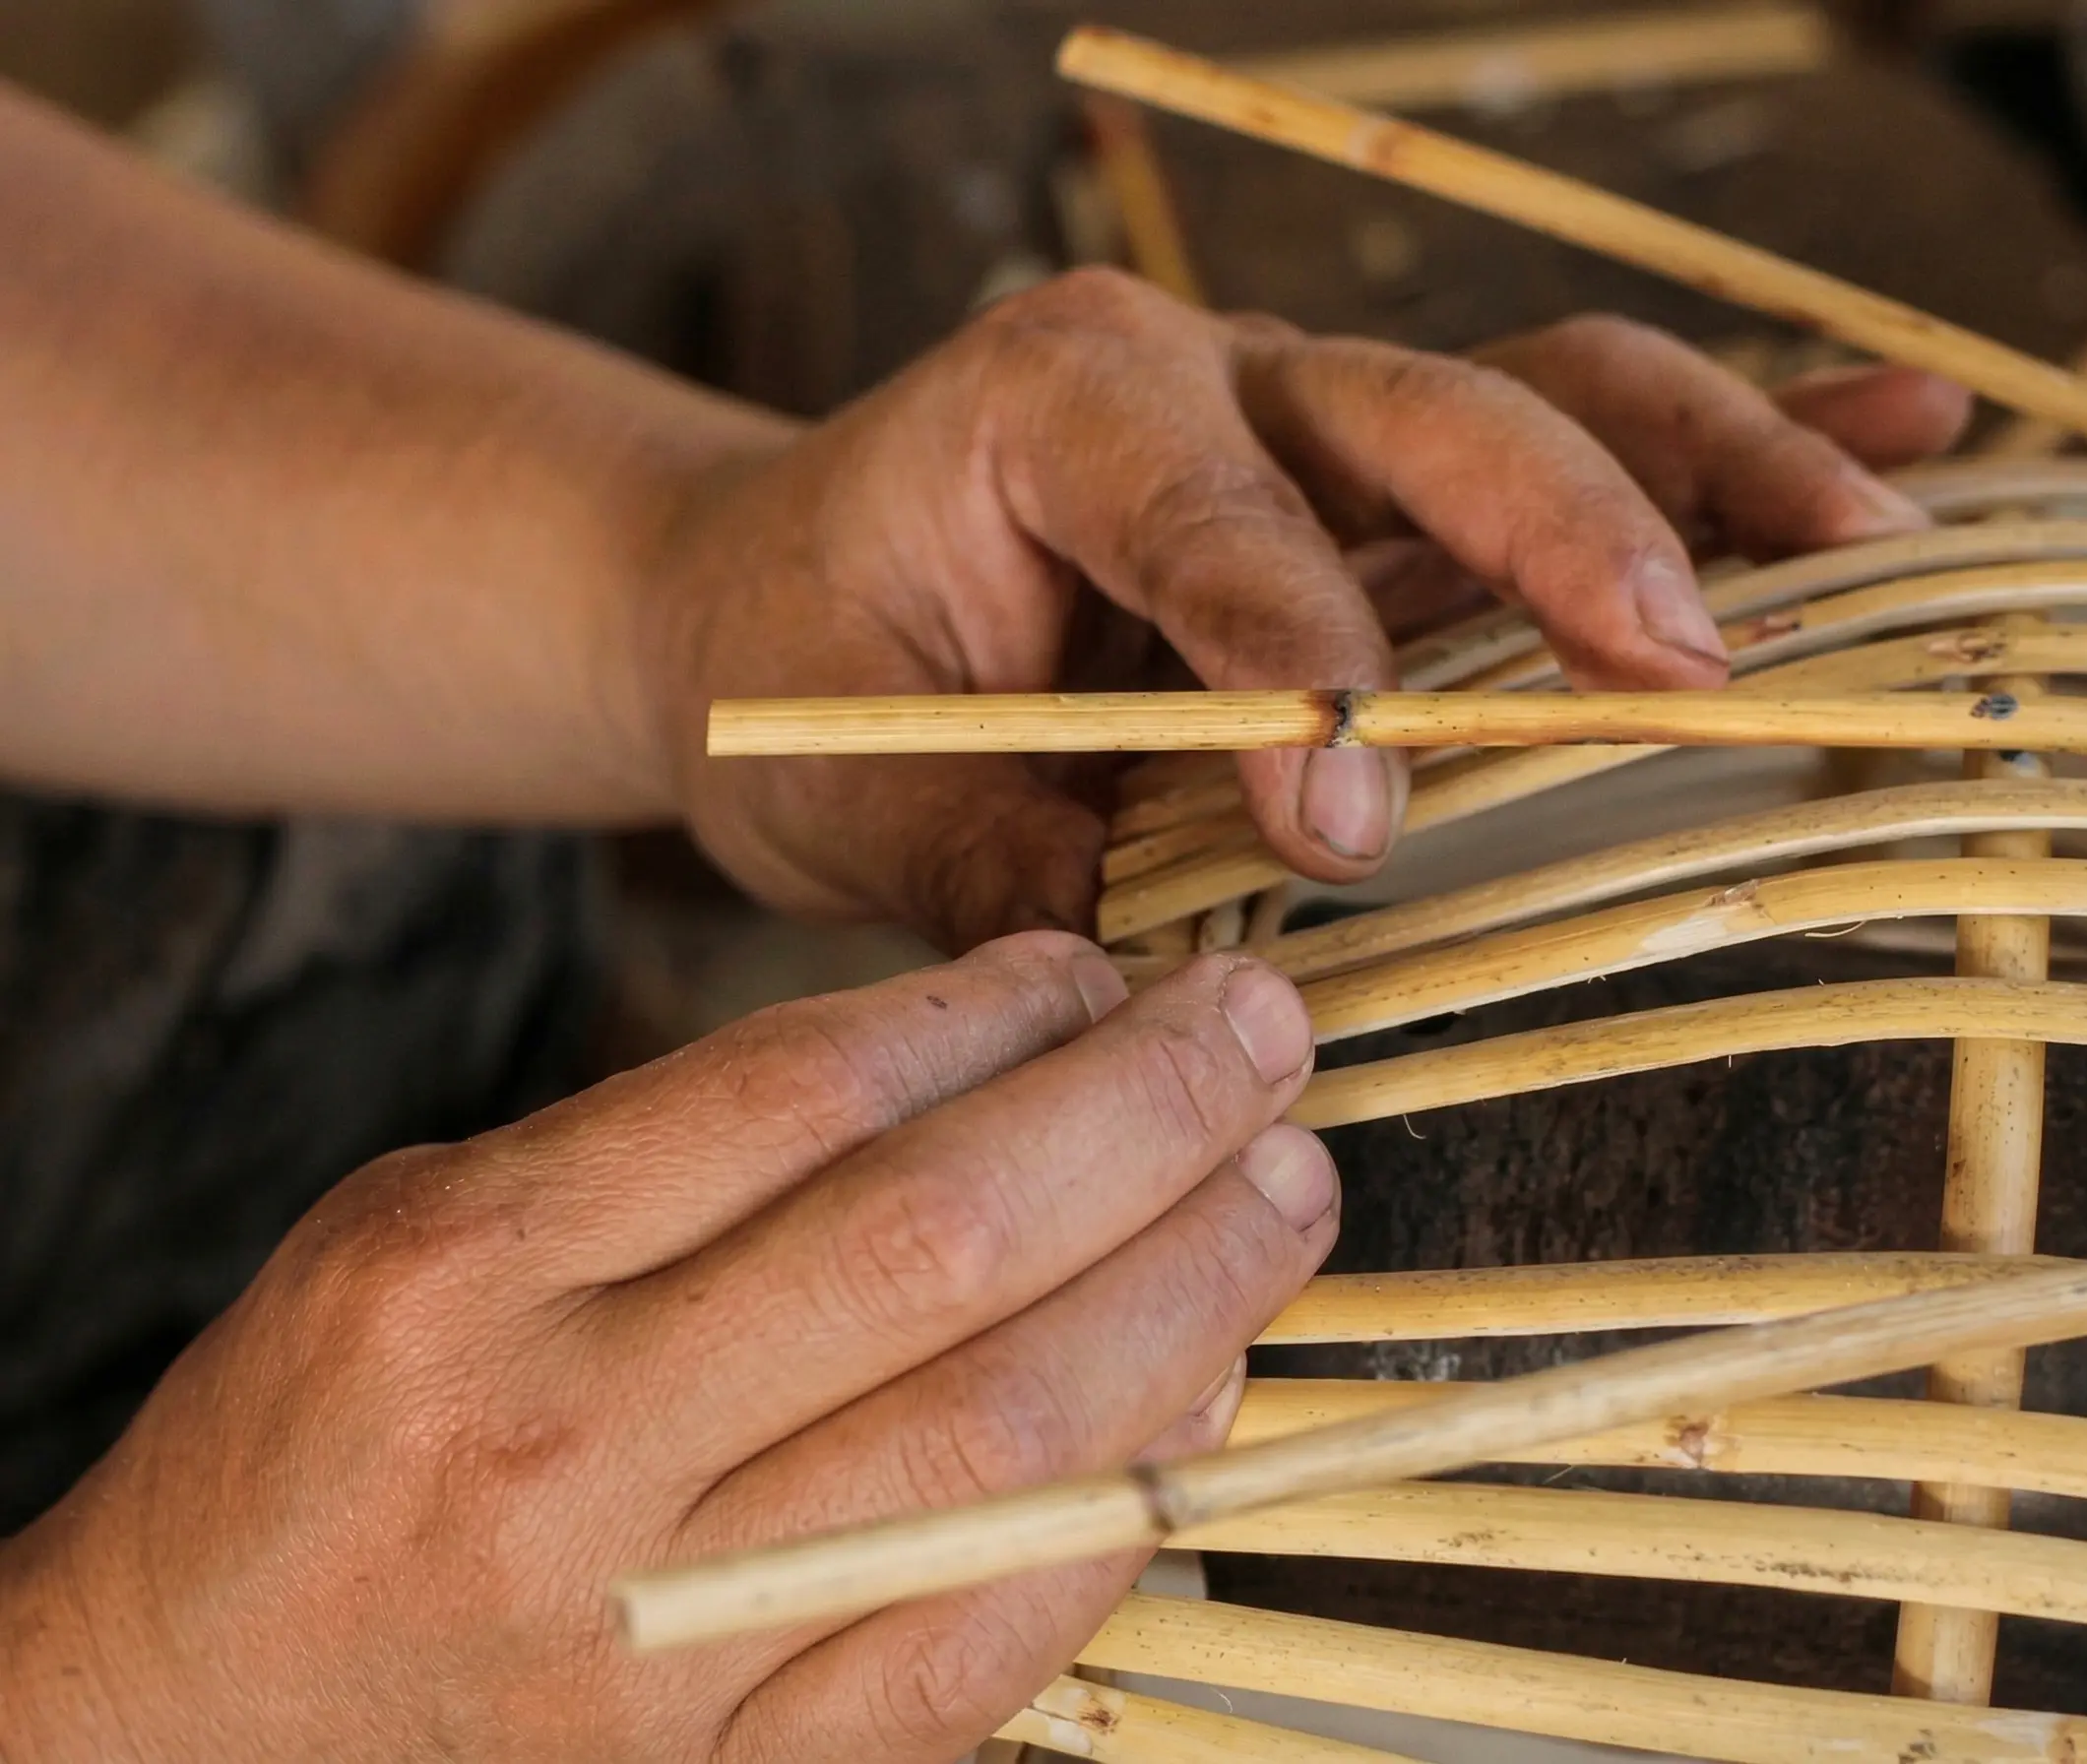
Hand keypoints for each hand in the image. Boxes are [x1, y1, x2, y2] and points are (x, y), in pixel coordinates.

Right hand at [0, 936, 1336, 1761]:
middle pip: (941, 1243)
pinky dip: (1125, 1508)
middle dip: (1149, 1116)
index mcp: (473, 1268)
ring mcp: (653, 1643)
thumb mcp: (434, 1226)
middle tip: (1264, 1034)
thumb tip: (991, 1070)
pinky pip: (981, 1644)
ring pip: (1001, 1439)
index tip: (1103, 969)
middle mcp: (564, 1446)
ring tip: (1285, 1189)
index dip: (999, 1010)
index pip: (806, 1091)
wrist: (180, 1736)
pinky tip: (1206, 1400)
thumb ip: (681, 1156)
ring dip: (1189, 1291)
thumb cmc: (325, 1444)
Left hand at [639, 271, 1970, 951]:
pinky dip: (1722, 452)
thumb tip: (1134, 974)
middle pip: (1428, 410)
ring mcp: (1318, 425)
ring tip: (1873, 539)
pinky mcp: (1383, 498)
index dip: (1293, 660)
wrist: (784, 591)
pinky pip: (1567, 444)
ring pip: (1541, 399)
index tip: (1346, 814)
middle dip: (1562, 532)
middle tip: (1686, 664)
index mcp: (1056, 402)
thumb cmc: (806, 667)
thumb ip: (980, 858)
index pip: (1210, 516)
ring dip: (1710, 469)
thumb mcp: (839, 777)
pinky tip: (1890, 449)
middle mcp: (1216, 373)